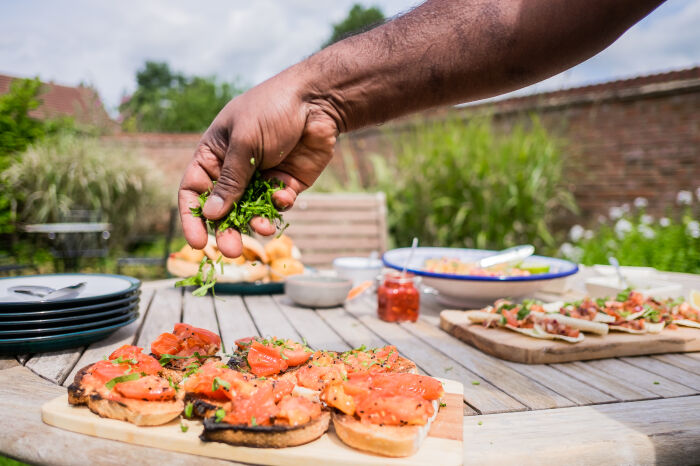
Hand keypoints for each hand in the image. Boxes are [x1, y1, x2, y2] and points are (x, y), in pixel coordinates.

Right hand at [178, 69, 338, 256]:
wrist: (318, 101)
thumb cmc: (272, 110)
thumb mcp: (245, 142)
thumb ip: (230, 180)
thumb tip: (211, 214)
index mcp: (214, 154)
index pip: (194, 190)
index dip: (192, 217)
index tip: (197, 242)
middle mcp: (235, 169)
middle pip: (223, 209)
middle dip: (226, 230)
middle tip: (232, 251)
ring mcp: (261, 177)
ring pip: (251, 212)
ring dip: (254, 224)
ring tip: (262, 229)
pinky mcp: (286, 183)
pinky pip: (276, 204)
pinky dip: (278, 204)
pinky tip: (284, 194)